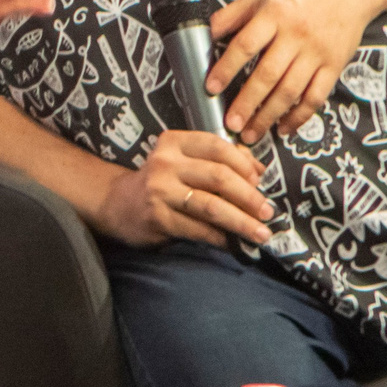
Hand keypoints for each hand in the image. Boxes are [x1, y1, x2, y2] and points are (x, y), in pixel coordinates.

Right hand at [93, 130, 273, 248]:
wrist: (118, 204)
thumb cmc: (162, 182)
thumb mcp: (183, 161)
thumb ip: (218, 160)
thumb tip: (259, 170)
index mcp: (174, 143)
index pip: (218, 147)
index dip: (245, 164)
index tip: (260, 181)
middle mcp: (164, 163)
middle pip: (219, 177)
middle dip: (249, 197)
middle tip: (267, 212)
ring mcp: (159, 191)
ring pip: (212, 206)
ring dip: (241, 222)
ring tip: (260, 232)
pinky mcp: (158, 218)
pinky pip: (199, 229)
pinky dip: (221, 238)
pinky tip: (234, 244)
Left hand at [207, 0, 372, 143]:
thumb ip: (232, 15)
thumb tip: (206, 34)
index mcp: (274, 15)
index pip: (245, 45)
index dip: (226, 68)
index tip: (211, 87)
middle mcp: (296, 35)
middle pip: (268, 75)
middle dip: (247, 103)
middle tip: (230, 123)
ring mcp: (317, 53)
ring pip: (291, 91)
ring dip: (269, 116)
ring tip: (251, 134)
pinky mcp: (334, 66)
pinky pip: (316, 97)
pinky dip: (299, 116)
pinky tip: (283, 128)